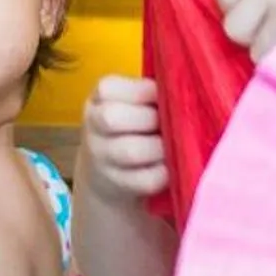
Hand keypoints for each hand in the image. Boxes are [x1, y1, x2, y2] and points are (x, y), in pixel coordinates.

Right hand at [79, 75, 168, 204]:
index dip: (144, 91)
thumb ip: (148, 92)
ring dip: (160, 147)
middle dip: (151, 118)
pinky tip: (172, 166)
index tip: (162, 96)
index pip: (109, 89)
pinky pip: (147, 179)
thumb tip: (182, 89)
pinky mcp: (119, 186)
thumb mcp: (128, 101)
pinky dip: (165, 172)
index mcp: (98, 99)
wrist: (105, 172)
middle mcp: (93, 127)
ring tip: (174, 144)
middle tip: (170, 122)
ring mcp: (102, 159)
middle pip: (113, 118)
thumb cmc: (130, 125)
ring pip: (131, 151)